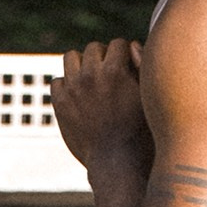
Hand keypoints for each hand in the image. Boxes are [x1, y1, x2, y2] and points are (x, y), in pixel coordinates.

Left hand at [53, 36, 148, 173]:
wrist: (118, 162)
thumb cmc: (141, 129)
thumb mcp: (148, 96)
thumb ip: (141, 65)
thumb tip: (130, 44)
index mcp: (115, 70)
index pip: (118, 44)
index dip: (125, 54)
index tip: (127, 65)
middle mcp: (90, 75)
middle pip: (94, 48)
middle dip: (103, 56)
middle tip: (110, 72)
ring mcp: (72, 89)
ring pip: (71, 57)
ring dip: (82, 64)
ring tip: (91, 78)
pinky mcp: (60, 103)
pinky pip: (57, 81)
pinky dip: (67, 84)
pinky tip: (79, 95)